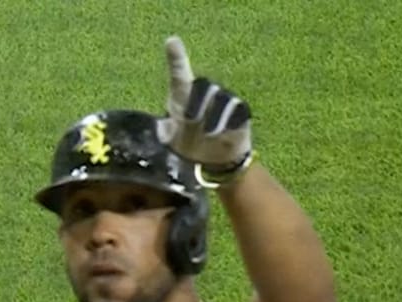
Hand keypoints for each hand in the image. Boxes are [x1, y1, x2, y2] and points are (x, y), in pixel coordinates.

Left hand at [155, 36, 253, 177]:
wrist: (214, 159)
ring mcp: (224, 101)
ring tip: (209, 134)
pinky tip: (224, 133)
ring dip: (214, 117)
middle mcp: (204, 94)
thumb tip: (161, 129)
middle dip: (197, 101)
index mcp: (183, 97)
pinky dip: (230, 121)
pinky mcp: (240, 113)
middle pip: (203, 85)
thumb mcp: (171, 141)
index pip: (179, 74)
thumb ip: (165, 133)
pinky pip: (238, 111)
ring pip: (222, 99)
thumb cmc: (188, 143)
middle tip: (190, 120)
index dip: (176, 58)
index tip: (171, 42)